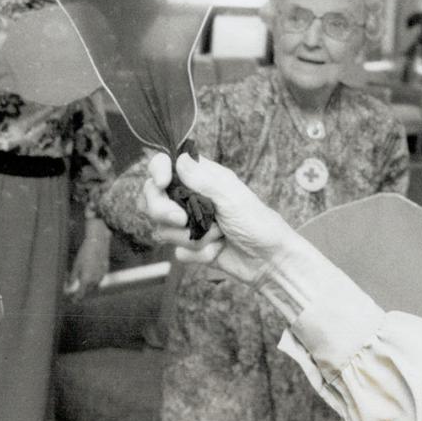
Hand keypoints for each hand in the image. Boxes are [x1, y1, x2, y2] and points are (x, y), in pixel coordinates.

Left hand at [64, 218, 110, 300]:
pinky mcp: (105, 270)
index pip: (81, 293)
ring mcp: (101, 275)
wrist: (98, 243)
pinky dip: (95, 278)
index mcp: (86, 280)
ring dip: (89, 285)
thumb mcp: (76, 265)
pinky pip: (99, 278)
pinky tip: (91, 272)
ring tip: (84, 281)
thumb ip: (72, 277)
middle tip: (78, 290)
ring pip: (95, 284)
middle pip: (88, 290)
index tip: (74, 301)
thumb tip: (69, 286)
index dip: (77, 298)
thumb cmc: (85, 253)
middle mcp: (95, 280)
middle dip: (83, 291)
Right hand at [142, 153, 295, 286]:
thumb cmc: (258, 222)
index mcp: (200, 178)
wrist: (269, 261)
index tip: (162, 182)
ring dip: (191, 237)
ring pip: (163, 229)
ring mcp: (188, 224)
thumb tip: (179, 159)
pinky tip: (217, 251)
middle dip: (163, 211)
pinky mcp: (191, 247)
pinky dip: (198, 254)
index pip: (165, 165)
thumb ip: (203, 179)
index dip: (157, 171)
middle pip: (152, 199)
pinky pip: (178, 252)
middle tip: (182, 219)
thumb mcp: (232, 197)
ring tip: (217, 236)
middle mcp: (189, 198)